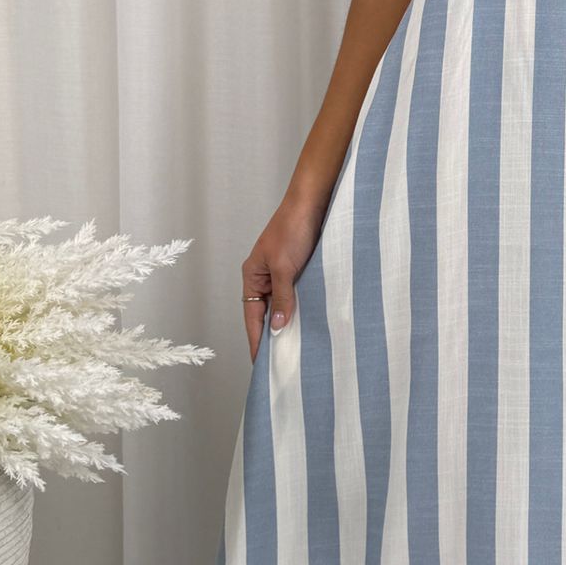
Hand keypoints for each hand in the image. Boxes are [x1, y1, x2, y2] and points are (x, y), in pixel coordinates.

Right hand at [242, 190, 328, 360]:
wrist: (313, 201)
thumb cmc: (293, 228)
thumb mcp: (285, 267)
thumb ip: (282, 298)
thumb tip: (277, 327)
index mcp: (252, 276)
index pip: (252, 316)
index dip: (257, 339)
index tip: (261, 363)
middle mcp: (265, 277)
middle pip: (266, 313)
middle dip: (273, 335)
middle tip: (282, 362)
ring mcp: (283, 273)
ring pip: (284, 305)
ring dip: (290, 322)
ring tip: (298, 349)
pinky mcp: (301, 269)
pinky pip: (299, 295)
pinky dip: (303, 309)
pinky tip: (312, 322)